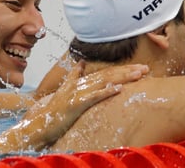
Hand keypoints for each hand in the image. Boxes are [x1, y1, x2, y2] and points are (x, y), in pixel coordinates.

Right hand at [24, 60, 147, 144]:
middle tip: (145, 68)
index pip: (104, 72)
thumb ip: (74, 77)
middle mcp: (80, 84)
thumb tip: (81, 63)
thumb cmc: (53, 109)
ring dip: (123, 77)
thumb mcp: (65, 91)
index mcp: (80, 82)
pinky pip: (94, 96)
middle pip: (108, 74)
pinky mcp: (76, 103)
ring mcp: (78, 93)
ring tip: (139, 74)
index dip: (121, 69)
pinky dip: (106, 91)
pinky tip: (119, 89)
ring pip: (104, 81)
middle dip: (127, 71)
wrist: (40, 121)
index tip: (137, 67)